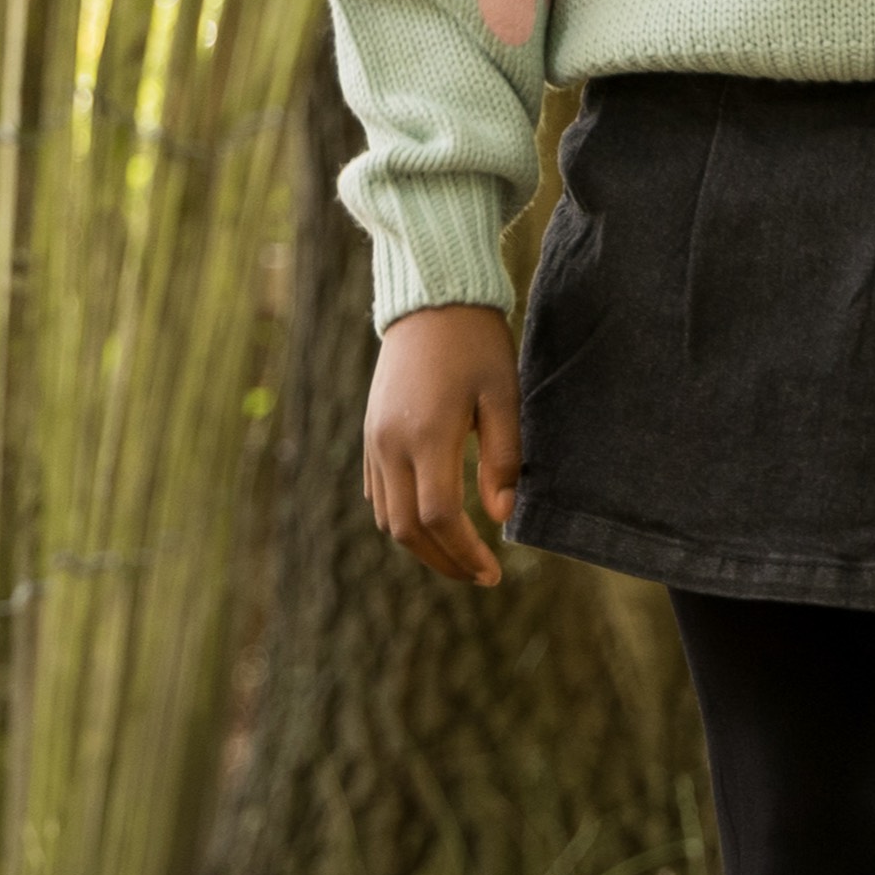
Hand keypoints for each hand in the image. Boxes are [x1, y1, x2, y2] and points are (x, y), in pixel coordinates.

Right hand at [363, 306, 520, 582]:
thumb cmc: (476, 343)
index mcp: (426, 434)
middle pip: (407, 529)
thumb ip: (503, 456)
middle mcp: (390, 443)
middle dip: (444, 561)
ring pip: (388, 518)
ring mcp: (374, 440)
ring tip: (461, 557)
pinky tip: (434, 524)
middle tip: (481, 575)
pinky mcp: (371, 434)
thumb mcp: (503, 394)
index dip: (466, 552)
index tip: (494, 572)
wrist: (430, 299)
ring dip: (422, 546)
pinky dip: (403, 520)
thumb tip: (500, 515)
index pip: (439, 516)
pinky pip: (379, 494)